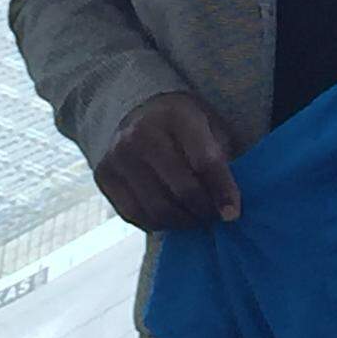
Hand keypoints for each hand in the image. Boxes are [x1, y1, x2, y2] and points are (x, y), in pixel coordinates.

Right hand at [93, 91, 241, 230]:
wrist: (137, 113)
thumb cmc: (183, 124)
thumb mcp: (208, 125)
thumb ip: (220, 158)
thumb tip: (228, 206)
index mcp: (176, 115)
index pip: (205, 161)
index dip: (222, 191)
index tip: (233, 213)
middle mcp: (141, 133)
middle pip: (182, 188)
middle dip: (204, 210)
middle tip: (215, 217)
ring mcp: (118, 155)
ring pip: (158, 208)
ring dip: (183, 221)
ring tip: (195, 219)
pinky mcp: (103, 175)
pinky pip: (134, 214)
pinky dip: (157, 224)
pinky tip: (171, 218)